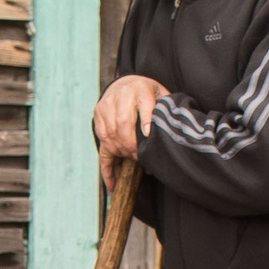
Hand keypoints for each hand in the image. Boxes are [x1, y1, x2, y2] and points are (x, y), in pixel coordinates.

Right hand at [93, 74, 167, 192]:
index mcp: (140, 89)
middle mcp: (120, 96)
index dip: (146, 121)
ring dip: (121, 153)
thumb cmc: (147, 93)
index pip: (143, 105)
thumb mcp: (161, 95)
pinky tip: (113, 184)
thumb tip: (170, 136)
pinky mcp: (98, 118)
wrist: (124, 83)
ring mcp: (105, 107)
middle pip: (122, 126)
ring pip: (110, 137)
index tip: (148, 136)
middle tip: (141, 157)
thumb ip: (165, 111)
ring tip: (132, 160)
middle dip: (132, 146)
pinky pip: (102, 146)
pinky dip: (107, 167)